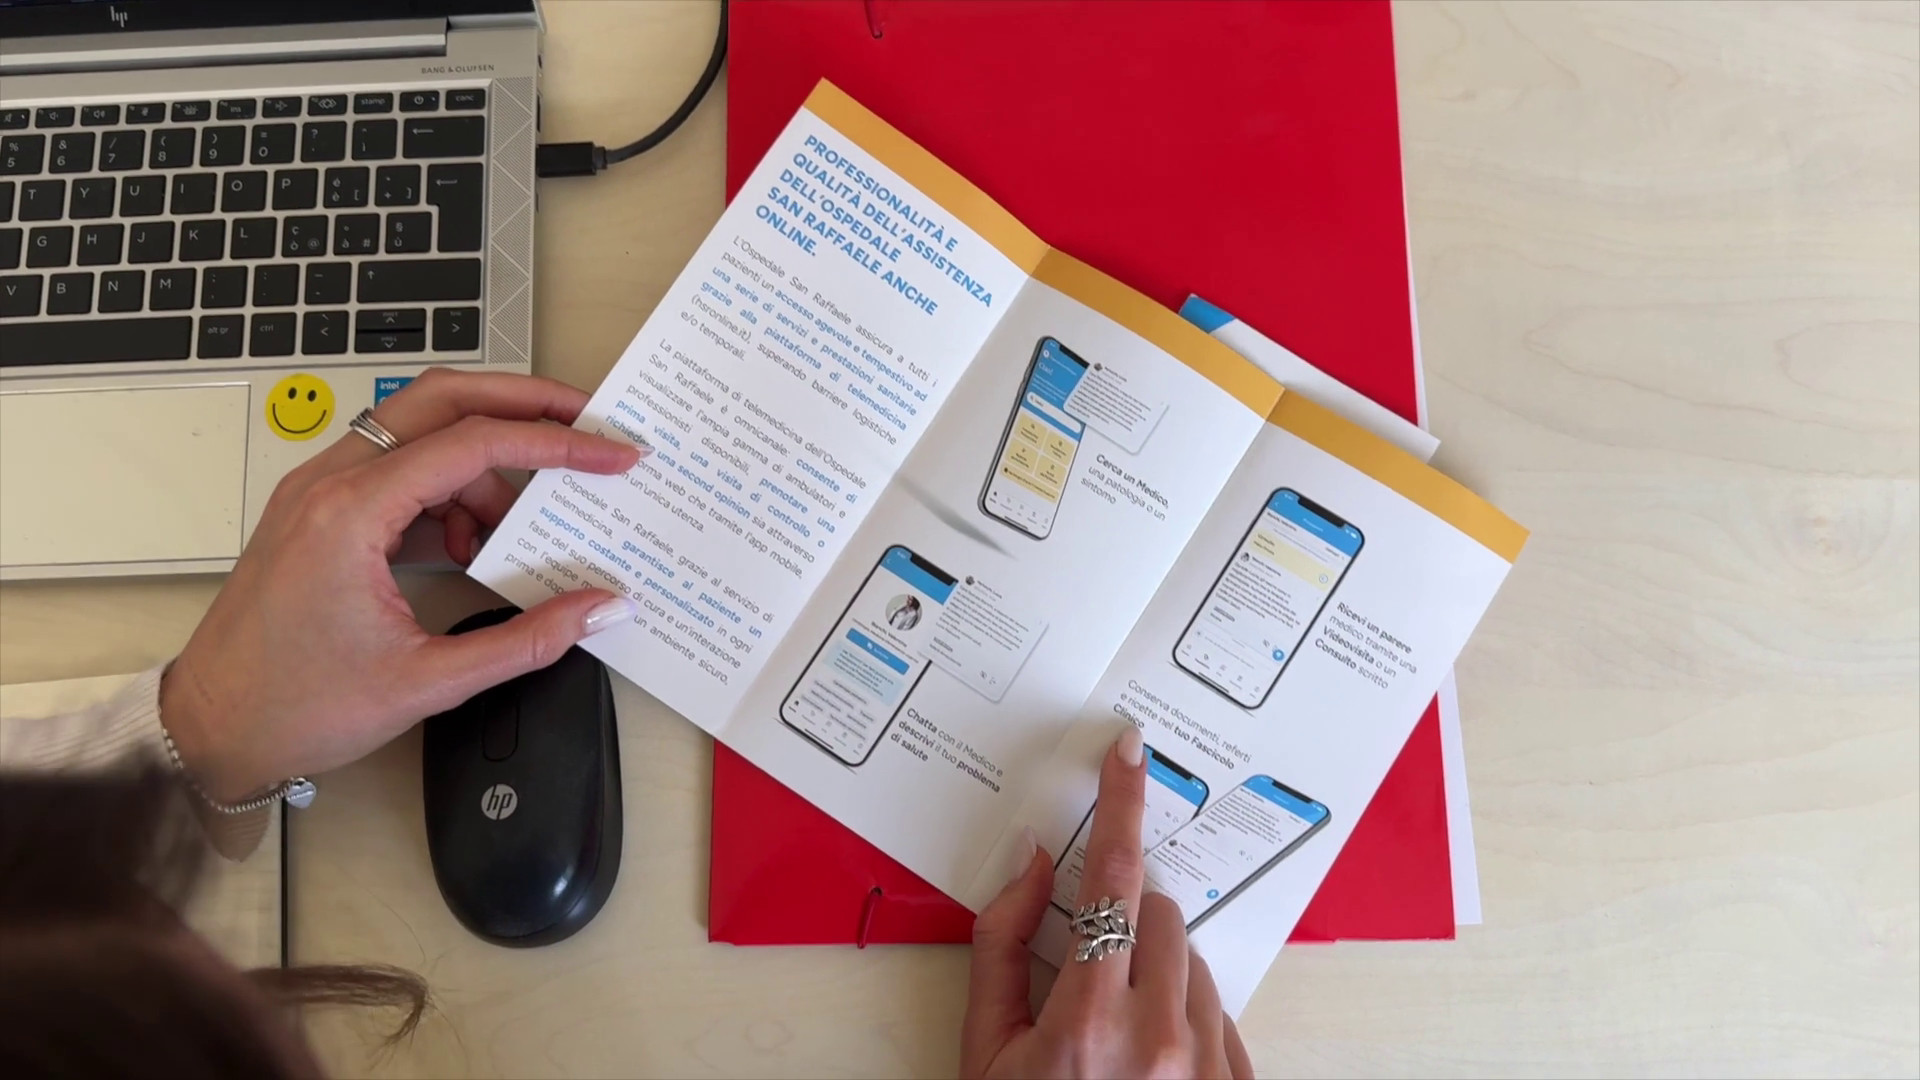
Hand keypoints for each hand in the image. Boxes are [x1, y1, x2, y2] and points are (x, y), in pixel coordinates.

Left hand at [160, 369, 646, 800]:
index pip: (474, 442)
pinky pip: (400, 471)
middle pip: (445, 399)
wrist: (208, 730)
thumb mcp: (428, 681)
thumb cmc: (291, 707)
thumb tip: (598, 608)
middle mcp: (330, 482)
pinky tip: (474, 547)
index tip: (611, 454)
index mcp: (350, 512)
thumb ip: (527, 640)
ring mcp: (321, 491)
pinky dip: (450, 491)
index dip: (557, 443)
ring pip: (423, 431)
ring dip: (486, 464)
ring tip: (525, 527)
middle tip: (590, 424)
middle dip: (526, 403)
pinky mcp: (322, 512)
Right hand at [962, 726, 1253, 1078]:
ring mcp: (1205, 1070)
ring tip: (1113, 1033)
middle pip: (1162, 917)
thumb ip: (999, 945)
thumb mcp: (981, 1050)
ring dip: (1157, 973)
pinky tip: (1147, 1056)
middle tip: (1087, 968)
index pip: (1116, 882)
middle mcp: (1157, 1040)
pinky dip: (1187, 1016)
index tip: (1128, 753)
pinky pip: (1223, 1017)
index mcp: (1086, 1022)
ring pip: (1196, 965)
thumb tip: (1035, 862)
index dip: (1122, 806)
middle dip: (1125, 922)